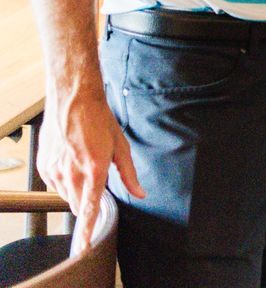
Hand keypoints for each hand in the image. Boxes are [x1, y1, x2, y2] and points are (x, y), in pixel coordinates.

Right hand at [39, 87, 143, 247]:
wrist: (74, 100)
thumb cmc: (100, 120)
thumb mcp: (121, 147)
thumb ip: (129, 175)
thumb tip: (140, 193)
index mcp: (94, 171)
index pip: (88, 210)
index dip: (86, 231)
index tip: (83, 246)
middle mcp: (71, 174)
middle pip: (78, 205)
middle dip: (87, 201)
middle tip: (96, 179)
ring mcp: (55, 171)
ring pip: (66, 195)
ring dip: (76, 189)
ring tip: (84, 163)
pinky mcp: (44, 166)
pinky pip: (55, 184)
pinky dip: (64, 180)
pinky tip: (72, 161)